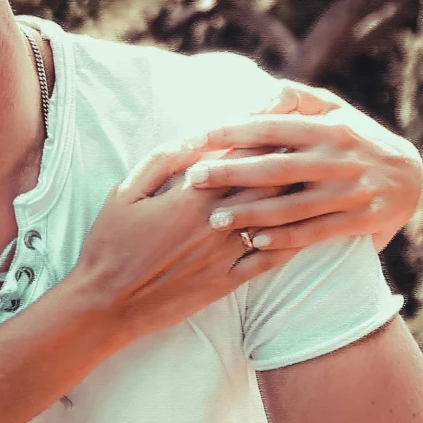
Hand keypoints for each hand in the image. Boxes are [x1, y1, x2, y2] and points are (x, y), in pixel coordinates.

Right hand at [58, 139, 292, 341]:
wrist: (106, 303)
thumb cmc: (110, 244)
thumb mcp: (125, 192)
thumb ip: (162, 161)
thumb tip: (195, 137)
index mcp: (192, 196)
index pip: (243, 156)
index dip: (267, 134)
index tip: (283, 119)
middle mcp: (217, 223)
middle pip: (268, 183)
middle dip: (291, 160)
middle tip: (309, 145)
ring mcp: (226, 255)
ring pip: (275, 219)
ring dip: (297, 197)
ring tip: (315, 180)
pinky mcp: (228, 282)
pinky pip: (270, 260)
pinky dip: (292, 241)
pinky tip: (306, 229)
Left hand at [181, 83, 422, 251]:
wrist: (411, 176)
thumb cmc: (356, 137)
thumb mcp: (334, 109)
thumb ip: (294, 98)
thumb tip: (255, 97)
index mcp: (328, 126)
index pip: (269, 126)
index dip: (229, 133)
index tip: (193, 139)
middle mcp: (339, 158)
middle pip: (275, 167)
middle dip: (231, 174)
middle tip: (193, 179)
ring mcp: (350, 191)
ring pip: (292, 206)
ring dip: (251, 214)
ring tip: (215, 219)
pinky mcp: (359, 220)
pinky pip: (316, 232)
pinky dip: (285, 238)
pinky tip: (254, 241)